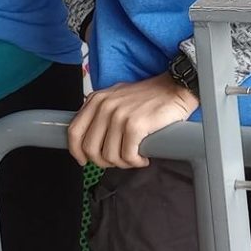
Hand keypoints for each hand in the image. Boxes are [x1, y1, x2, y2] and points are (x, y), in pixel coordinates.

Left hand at [67, 73, 200, 168]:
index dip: (77, 151)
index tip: (84, 160)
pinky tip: (143, 157)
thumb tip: (90, 141)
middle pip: (90, 148)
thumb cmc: (149, 97)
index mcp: (97, 100)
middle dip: (104, 161)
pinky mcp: (135, 125)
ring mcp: (119, 115)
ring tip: (134, 157)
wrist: (176, 88)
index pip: (75, 131)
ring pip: (109, 156)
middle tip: (119, 160)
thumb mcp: (117, 98)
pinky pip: (127, 156)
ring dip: (123, 163)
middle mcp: (105, 106)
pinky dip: (136, 162)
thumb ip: (101, 114)